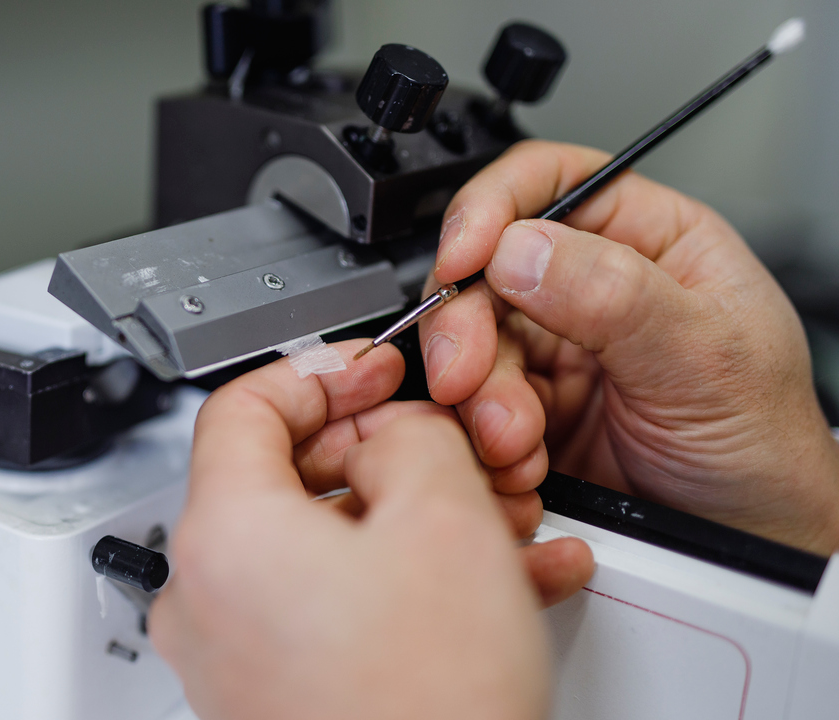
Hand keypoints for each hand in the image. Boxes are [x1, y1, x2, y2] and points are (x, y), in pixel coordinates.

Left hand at [150, 339, 592, 719]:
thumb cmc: (423, 704)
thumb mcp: (441, 517)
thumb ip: (409, 435)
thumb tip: (392, 429)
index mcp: (224, 534)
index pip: (243, 404)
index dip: (318, 373)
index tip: (371, 371)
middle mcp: (210, 596)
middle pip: (285, 477)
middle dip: (382, 455)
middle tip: (448, 454)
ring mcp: (237, 654)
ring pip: (324, 547)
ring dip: (411, 522)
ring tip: (497, 526)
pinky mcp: (274, 697)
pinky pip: (333, 608)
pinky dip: (401, 583)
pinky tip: (489, 586)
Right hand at [421, 139, 838, 554]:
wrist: (749, 545)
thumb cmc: (762, 446)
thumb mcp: (705, 359)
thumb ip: (617, 297)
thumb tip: (522, 251)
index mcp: (648, 240)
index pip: (549, 183)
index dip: (492, 208)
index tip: (464, 258)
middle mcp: (590, 285)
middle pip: (485, 268)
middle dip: (468, 327)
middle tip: (468, 380)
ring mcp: (553, 348)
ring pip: (468, 342)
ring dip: (476, 397)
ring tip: (515, 444)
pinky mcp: (524, 408)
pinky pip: (467, 405)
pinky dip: (477, 438)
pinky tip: (518, 464)